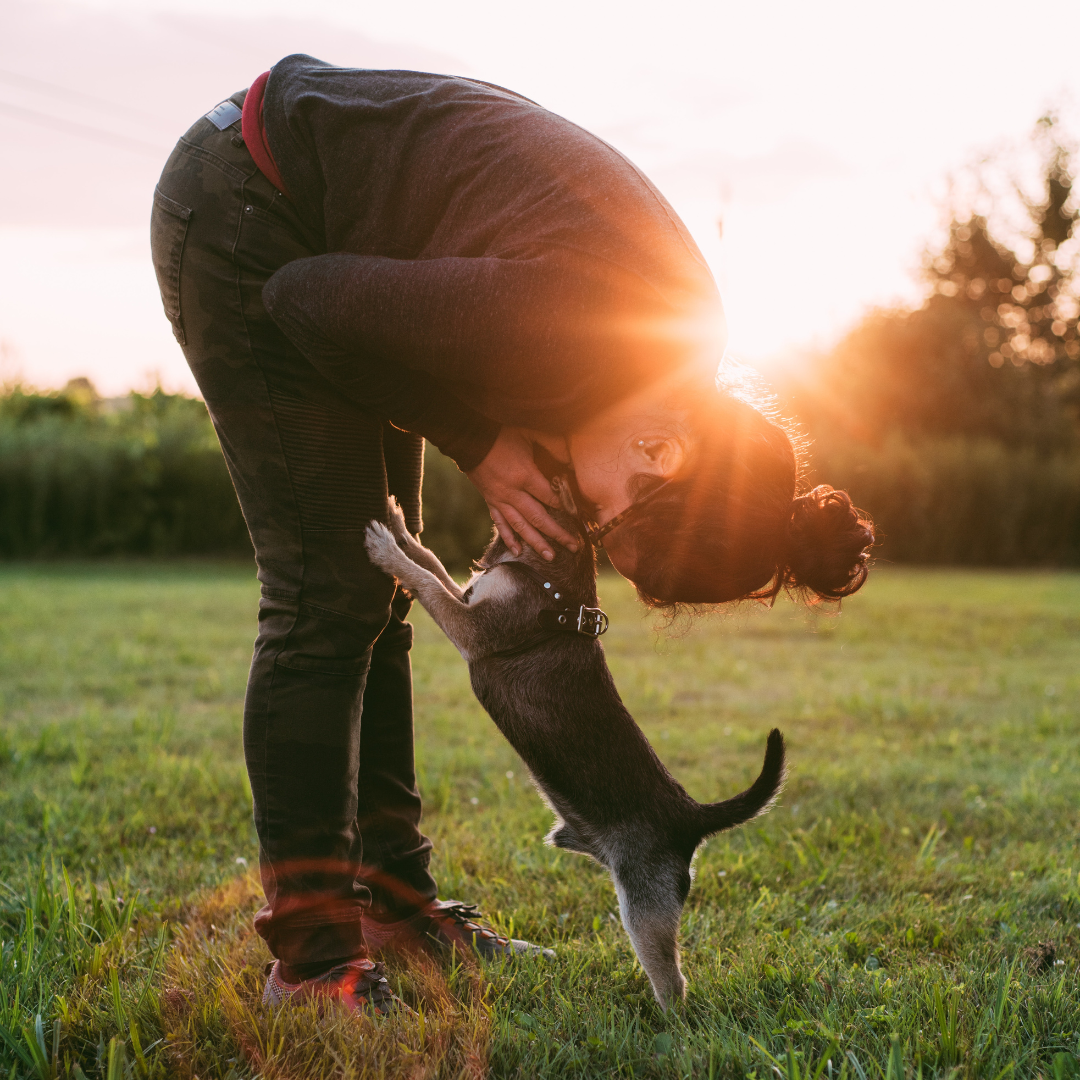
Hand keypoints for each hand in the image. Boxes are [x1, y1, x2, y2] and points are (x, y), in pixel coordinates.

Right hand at [466, 428, 580, 559]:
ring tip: (551, 557)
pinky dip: (509, 538)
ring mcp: (500, 499)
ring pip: (521, 527)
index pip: (551, 498)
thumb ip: (553, 445)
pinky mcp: (490, 501)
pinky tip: (518, 551)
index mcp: (525, 476)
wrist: (469, 438)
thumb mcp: (530, 433)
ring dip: (536, 543)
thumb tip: (572, 460)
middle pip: (539, 519)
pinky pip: (500, 523)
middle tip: (575, 547)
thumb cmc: (502, 433)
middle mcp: (513, 493)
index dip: (567, 508)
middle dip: (558, 534)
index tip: (581, 518)